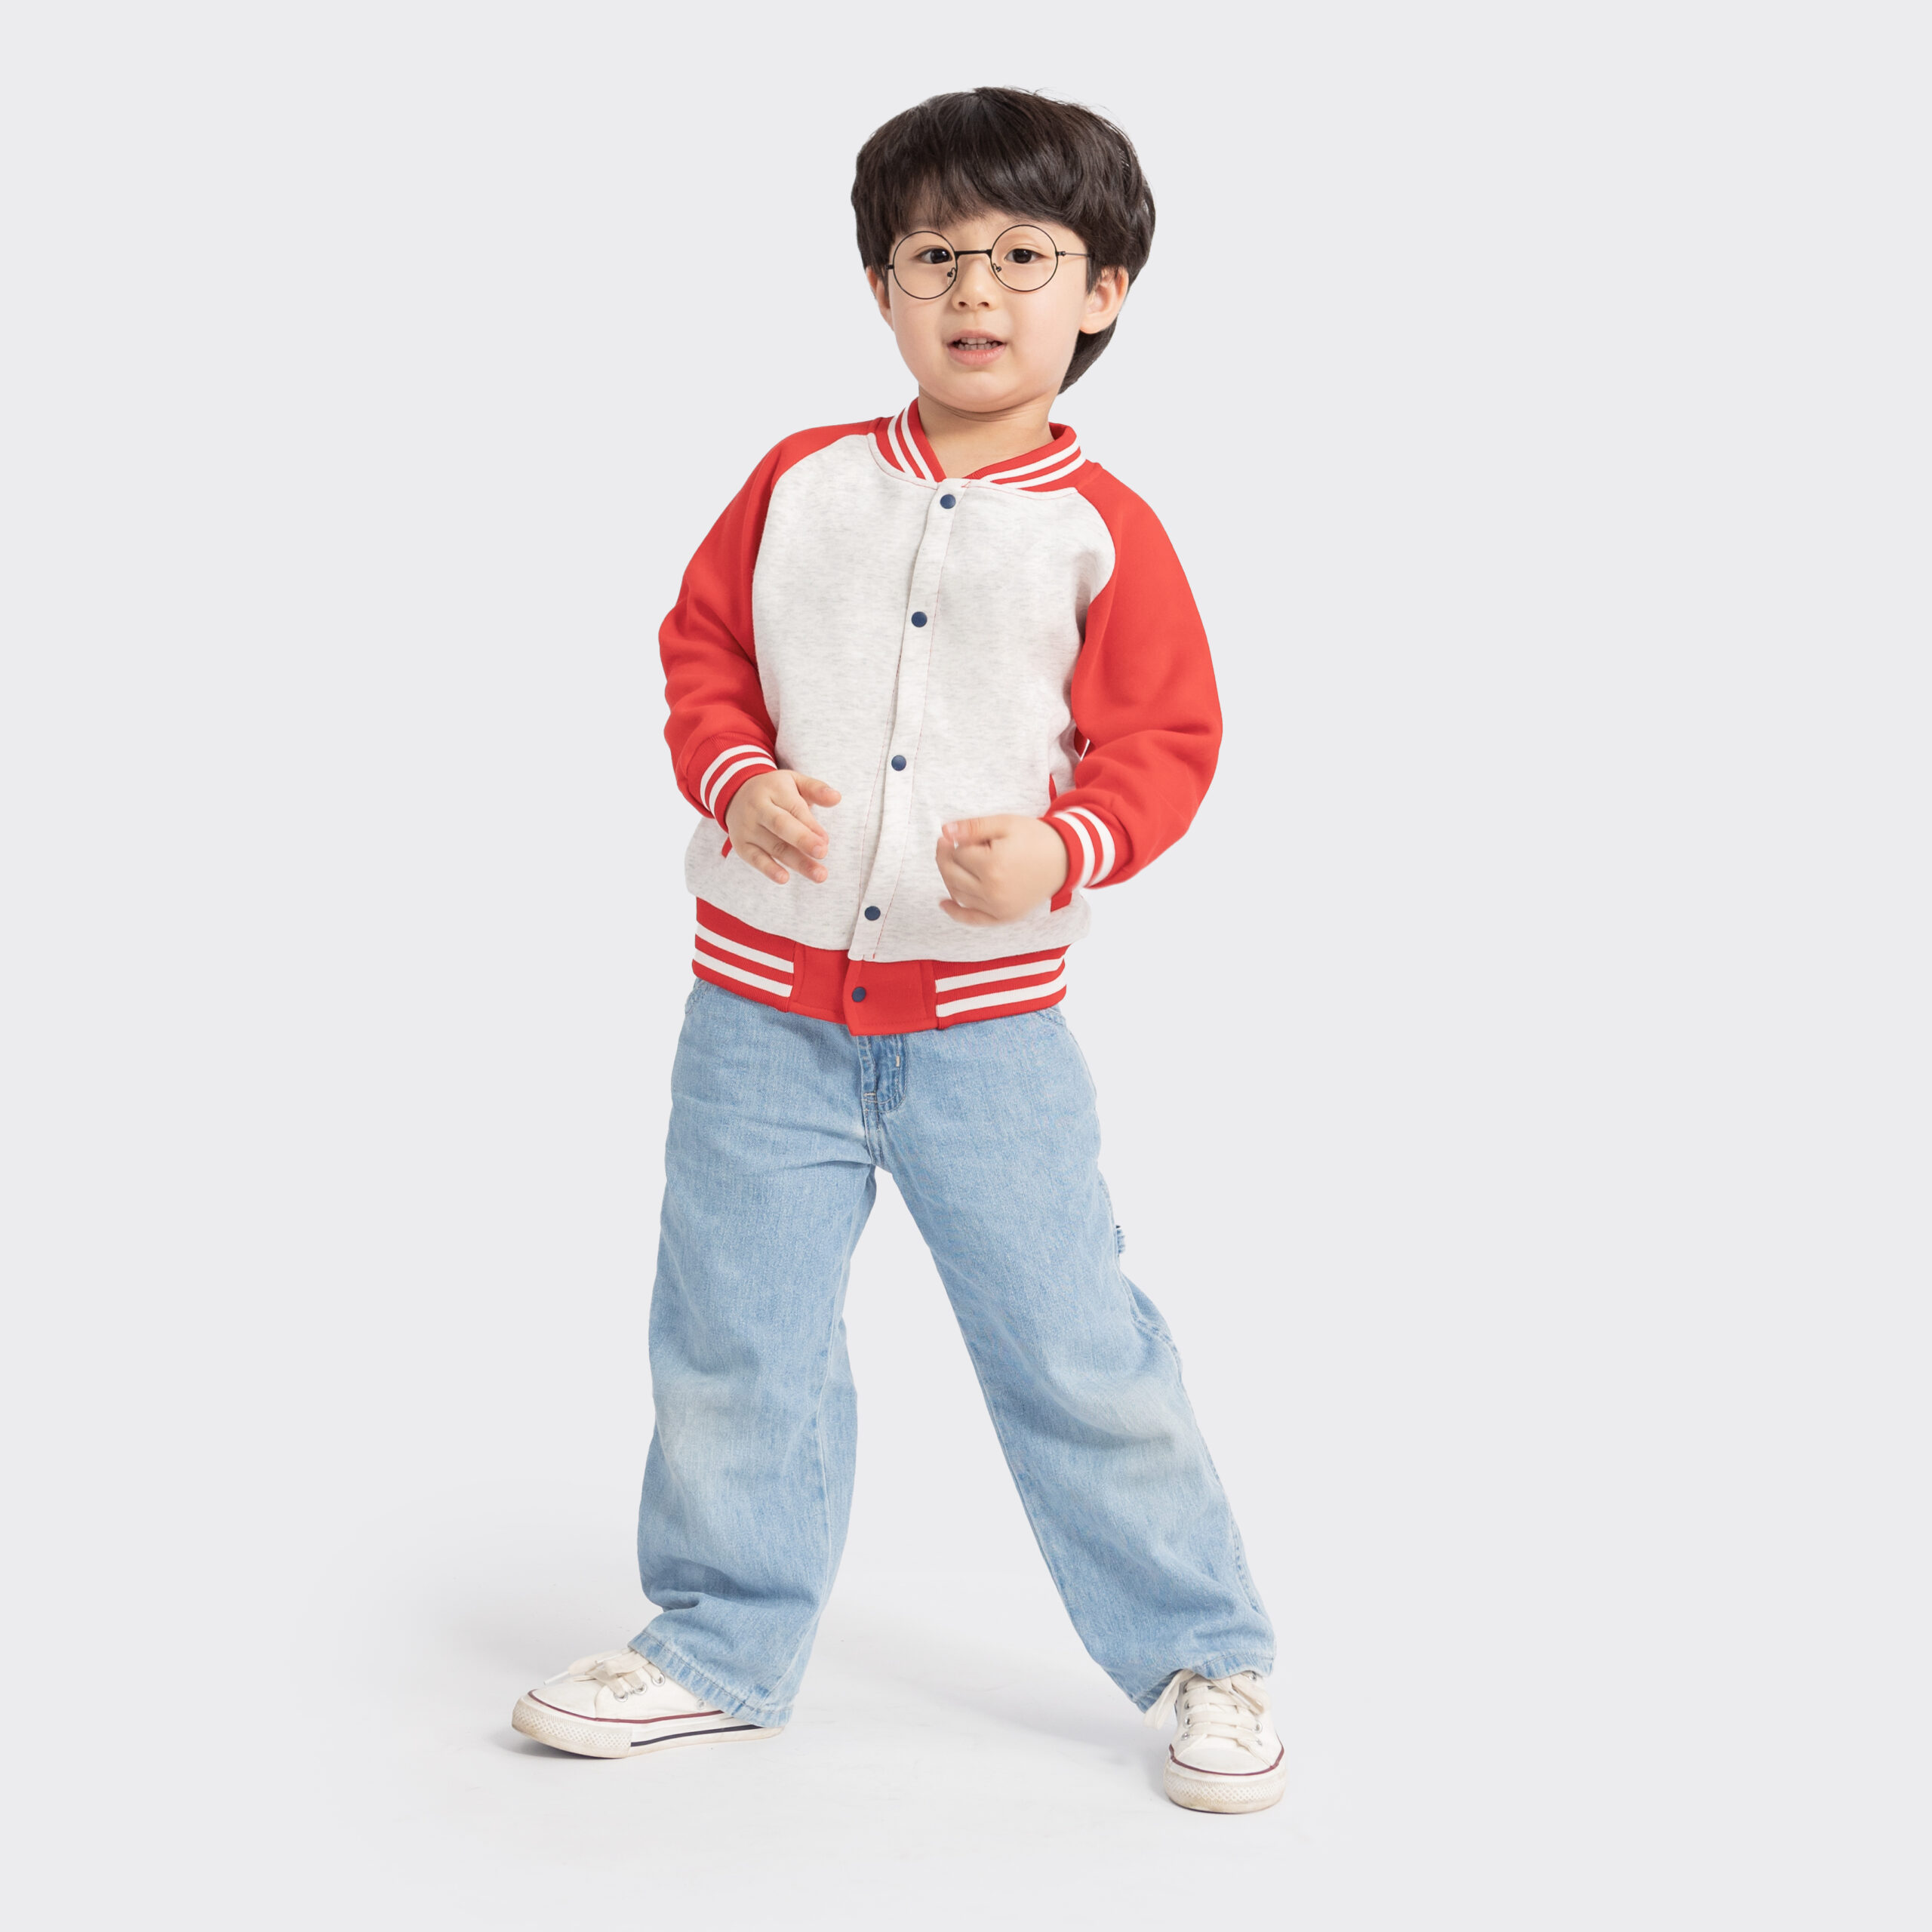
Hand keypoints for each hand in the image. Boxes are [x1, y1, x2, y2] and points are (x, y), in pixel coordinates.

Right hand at [726, 769, 840, 883]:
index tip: (826, 841)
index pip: (794, 808)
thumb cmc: (775, 791)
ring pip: (774, 846)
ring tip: (819, 875)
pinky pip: (755, 859)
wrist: (736, 794)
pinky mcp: (741, 845)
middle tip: (822, 853)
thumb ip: (816, 789)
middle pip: (781, 825)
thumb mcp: (795, 782)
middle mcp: (758, 808)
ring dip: (797, 862)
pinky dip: (769, 869)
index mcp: (774, 790)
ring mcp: (748, 828)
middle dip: (803, 840)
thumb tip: (837, 797)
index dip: (811, 825)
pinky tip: (784, 878)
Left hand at [935, 815, 1069, 924]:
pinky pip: (972, 919)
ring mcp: (998, 907)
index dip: (958, 841)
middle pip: (952, 875)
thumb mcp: (1004, 823)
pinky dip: (956, 913)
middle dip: (945, 857)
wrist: (1065, 859)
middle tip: (946, 844)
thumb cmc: (1035, 838)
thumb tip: (944, 831)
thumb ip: (972, 827)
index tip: (965, 834)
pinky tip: (944, 903)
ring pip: (958, 894)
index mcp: (992, 865)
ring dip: (949, 878)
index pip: (958, 854)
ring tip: (953, 862)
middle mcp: (993, 890)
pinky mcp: (1004, 917)